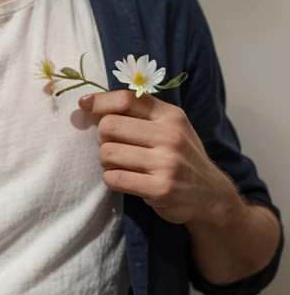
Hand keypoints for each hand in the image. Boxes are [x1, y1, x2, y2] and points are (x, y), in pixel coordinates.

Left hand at [78, 89, 238, 225]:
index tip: (84, 104)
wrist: (211, 195)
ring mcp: (166, 163)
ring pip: (107, 153)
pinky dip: (111, 179)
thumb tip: (90, 103)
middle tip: (112, 146)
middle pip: (110, 126)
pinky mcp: (160, 189)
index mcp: (170, 116)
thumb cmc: (181, 156)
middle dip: (102, 137)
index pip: (127, 99)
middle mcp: (170, 136)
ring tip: (119, 164)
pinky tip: (124, 179)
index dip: (100, 101)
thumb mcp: (171, 127)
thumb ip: (140, 114)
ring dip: (106, 161)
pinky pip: (115, 178)